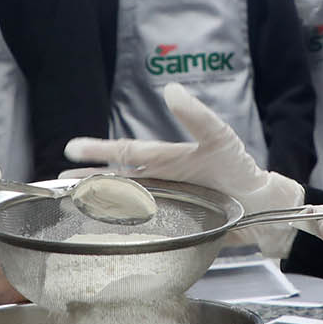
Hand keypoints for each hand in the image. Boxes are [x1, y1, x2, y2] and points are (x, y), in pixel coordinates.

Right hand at [64, 84, 303, 258]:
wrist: (262, 204)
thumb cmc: (240, 167)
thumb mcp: (219, 137)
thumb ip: (196, 116)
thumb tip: (170, 90)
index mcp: (165, 158)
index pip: (125, 153)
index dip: (98, 150)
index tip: (71, 148)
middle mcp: (160, 180)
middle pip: (116, 179)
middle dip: (87, 179)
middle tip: (59, 181)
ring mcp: (166, 203)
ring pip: (124, 202)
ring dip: (98, 203)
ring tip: (73, 203)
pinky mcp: (174, 226)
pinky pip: (142, 226)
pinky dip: (122, 228)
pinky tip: (107, 233)